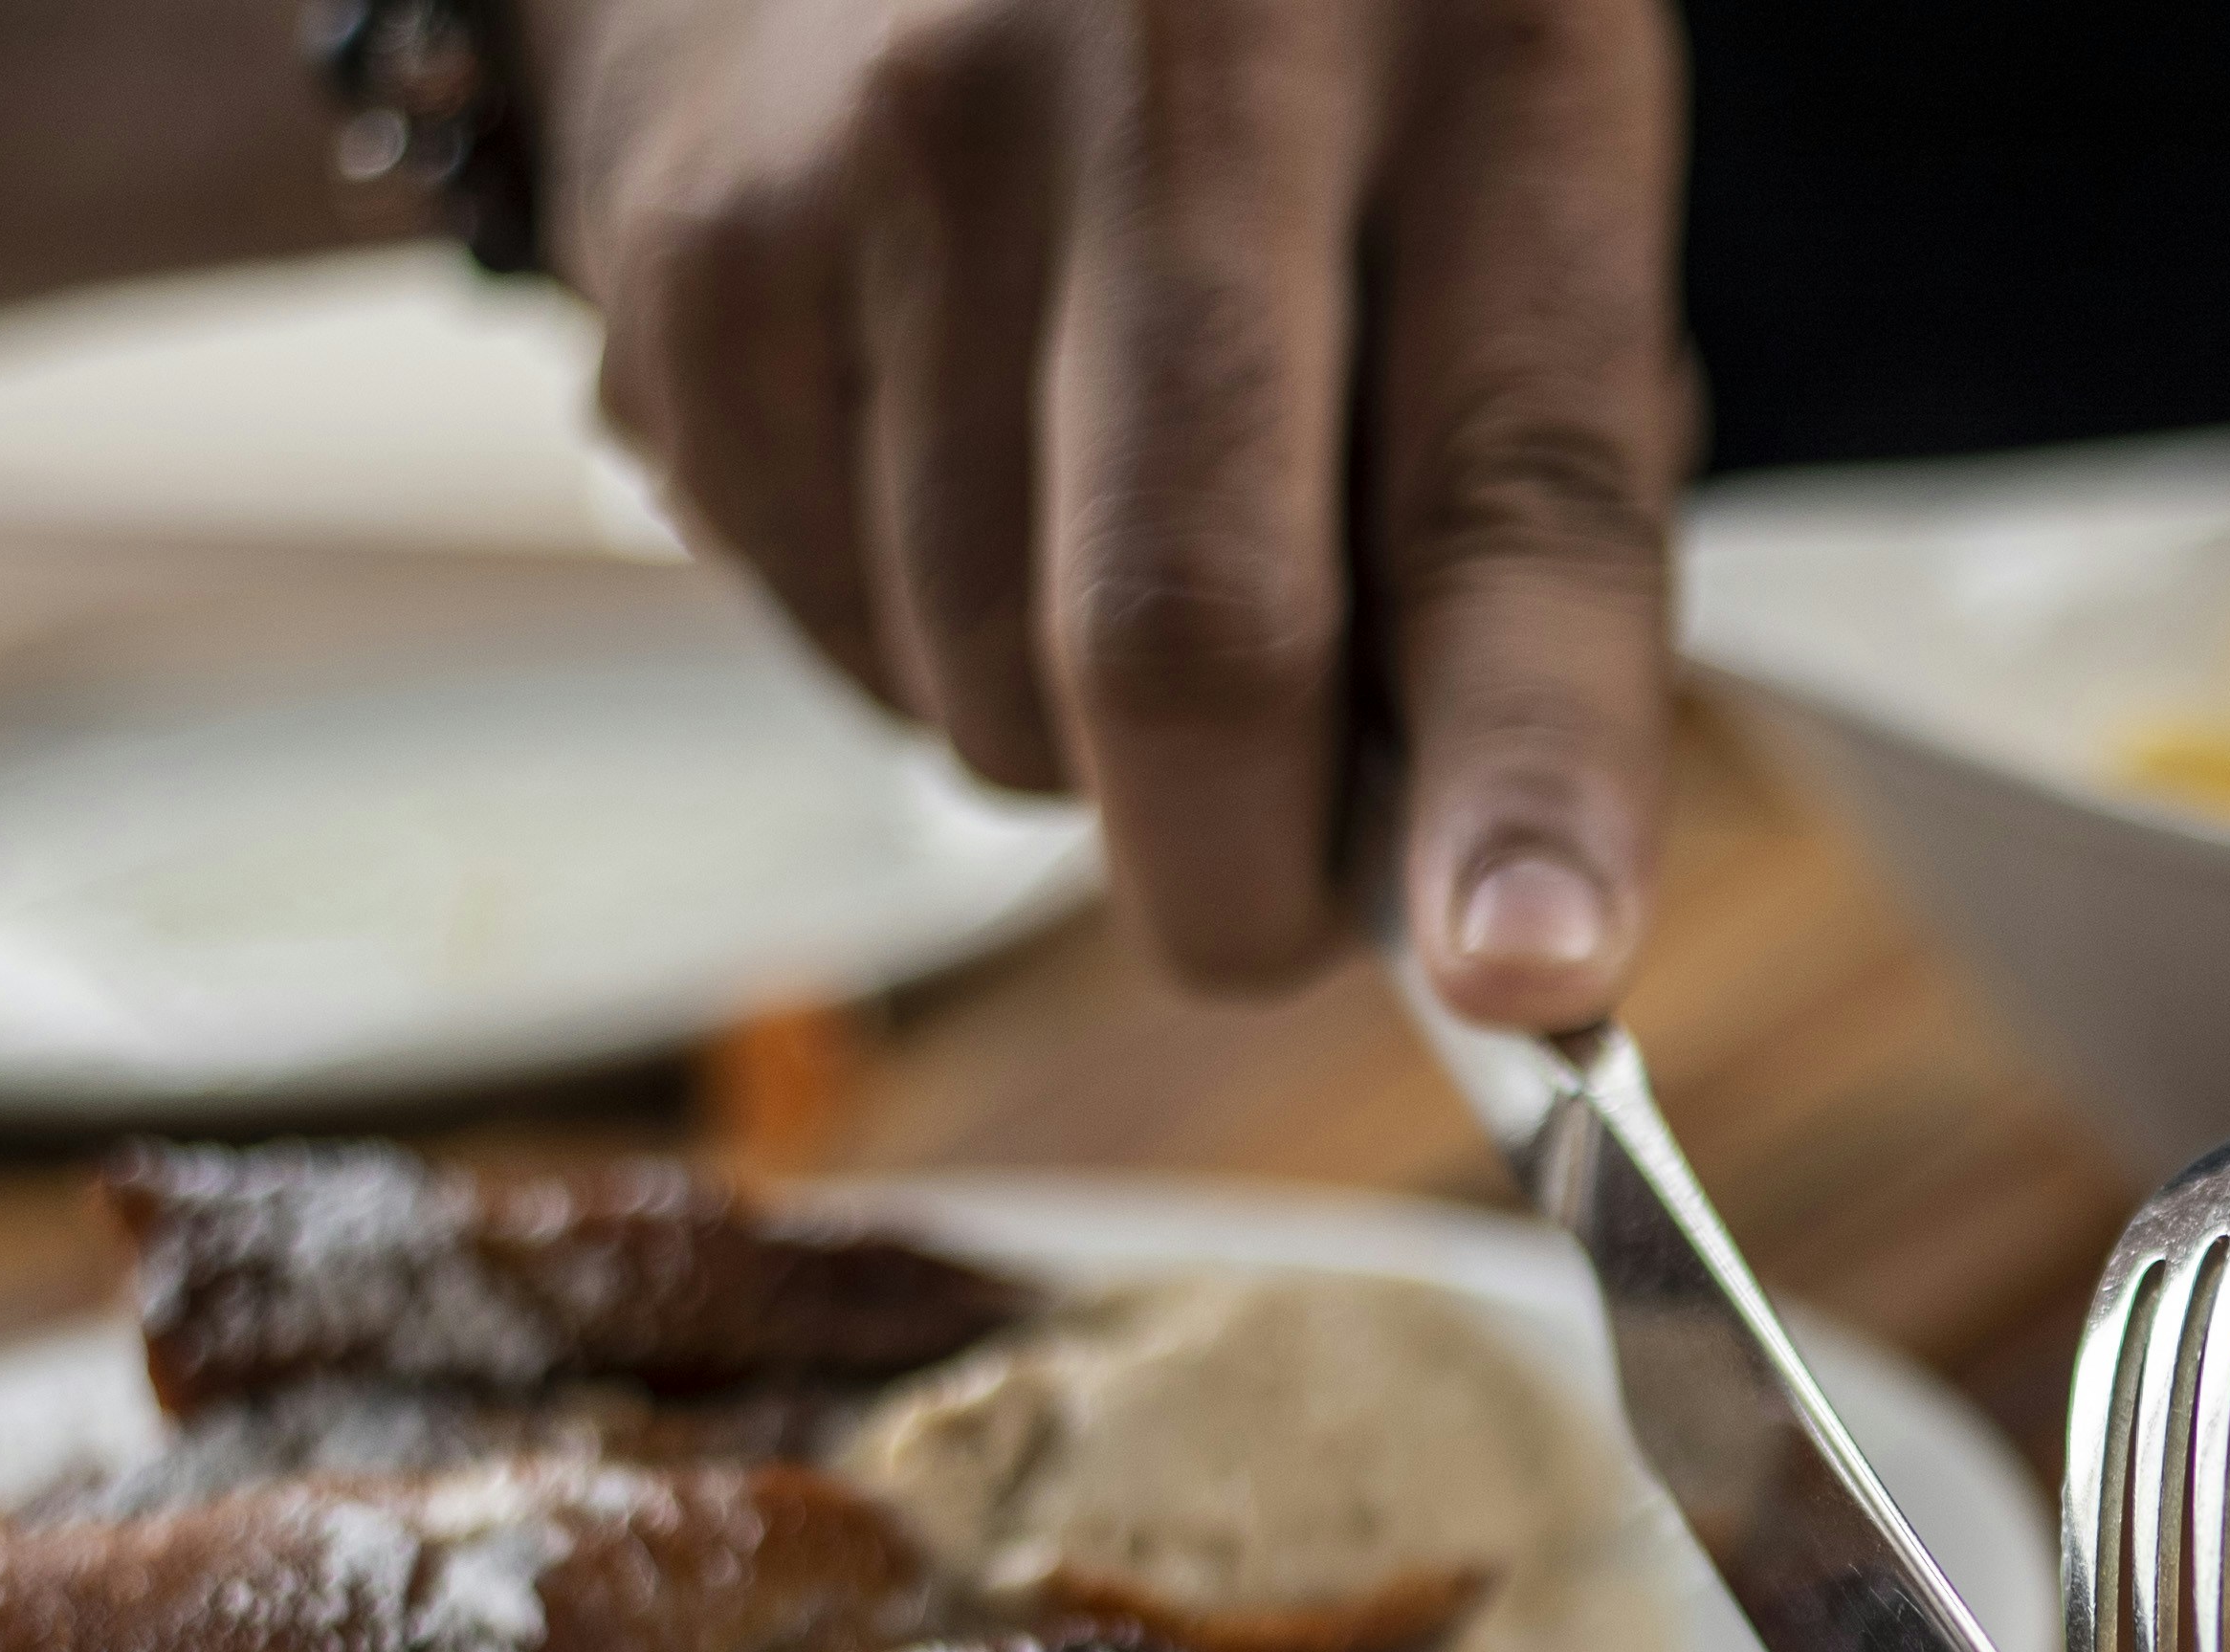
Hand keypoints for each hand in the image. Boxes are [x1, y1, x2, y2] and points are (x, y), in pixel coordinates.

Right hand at [525, 0, 1680, 1025]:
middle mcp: (1177, 83)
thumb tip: (1485, 901)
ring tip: (1097, 518)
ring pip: (995, 698)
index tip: (1527, 981)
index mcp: (1472, 55)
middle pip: (1190, 649)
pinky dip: (918, 642)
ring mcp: (898, 156)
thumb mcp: (1499, 166)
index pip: (1514, 499)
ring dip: (1074, 740)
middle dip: (1245, 880)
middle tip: (1277, 897)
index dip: (1529, 781)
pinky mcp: (700, 257)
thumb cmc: (1281, 51)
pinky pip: (835, 634)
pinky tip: (948, 445)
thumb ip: (1522, 498)